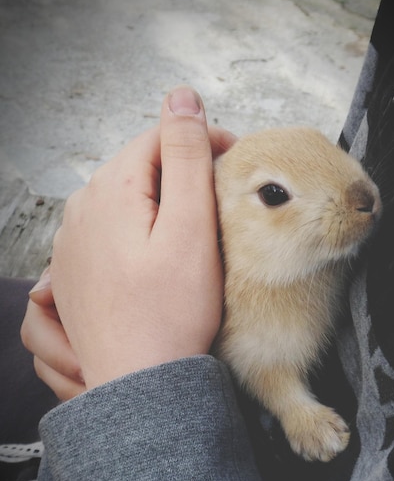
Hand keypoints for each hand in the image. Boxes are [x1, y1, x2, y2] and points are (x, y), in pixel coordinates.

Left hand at [23, 87, 235, 393]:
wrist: (139, 384)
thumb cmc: (172, 314)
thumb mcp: (191, 229)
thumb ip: (186, 157)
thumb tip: (181, 97)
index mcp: (109, 192)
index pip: (158, 139)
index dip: (201, 141)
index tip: (235, 159)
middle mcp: (80, 211)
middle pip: (138, 167)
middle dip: (182, 169)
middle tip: (222, 192)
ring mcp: (72, 244)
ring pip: (123, 198)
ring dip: (160, 198)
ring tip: (196, 222)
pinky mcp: (75, 271)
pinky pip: (108, 230)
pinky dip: (138, 227)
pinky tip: (159, 251)